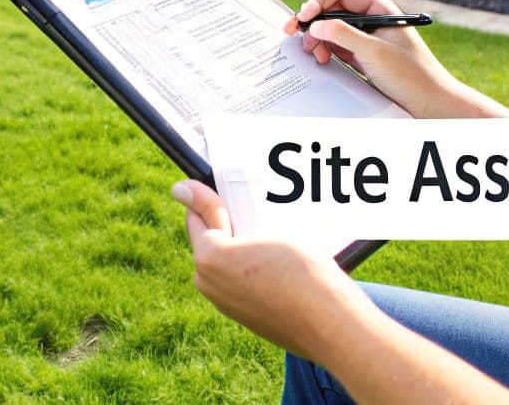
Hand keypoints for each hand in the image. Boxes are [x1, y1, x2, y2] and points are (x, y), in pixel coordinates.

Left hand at [172, 179, 375, 360]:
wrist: (331, 325)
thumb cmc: (302, 271)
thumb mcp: (264, 231)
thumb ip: (217, 213)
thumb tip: (178, 189)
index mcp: (209, 257)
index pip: (198, 215)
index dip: (208, 197)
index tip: (218, 184)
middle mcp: (208, 283)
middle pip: (209, 241)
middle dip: (225, 225)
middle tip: (253, 211)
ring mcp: (225, 304)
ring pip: (224, 264)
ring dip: (238, 249)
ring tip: (269, 237)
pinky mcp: (242, 318)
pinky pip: (239, 284)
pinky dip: (251, 272)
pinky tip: (277, 265)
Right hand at [287, 0, 508, 118]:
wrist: (430, 103)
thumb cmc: (412, 75)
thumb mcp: (374, 51)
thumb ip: (343, 34)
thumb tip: (316, 23)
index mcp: (379, 8)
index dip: (319, 1)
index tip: (305, 17)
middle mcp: (371, 19)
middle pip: (332, 9)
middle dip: (314, 21)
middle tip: (297, 34)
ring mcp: (366, 38)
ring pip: (331, 29)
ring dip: (317, 38)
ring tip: (313, 52)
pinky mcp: (362, 55)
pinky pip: (336, 45)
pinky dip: (325, 50)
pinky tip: (322, 59)